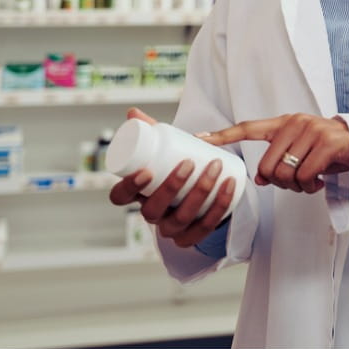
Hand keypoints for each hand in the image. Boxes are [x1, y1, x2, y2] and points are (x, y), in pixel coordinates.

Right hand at [108, 107, 236, 247]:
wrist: (202, 193)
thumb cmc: (177, 167)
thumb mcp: (165, 151)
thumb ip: (151, 131)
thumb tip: (133, 112)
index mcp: (138, 195)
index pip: (120, 197)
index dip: (129, 187)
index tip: (147, 170)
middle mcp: (152, 216)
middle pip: (152, 211)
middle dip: (171, 187)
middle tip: (190, 163)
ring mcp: (172, 229)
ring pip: (180, 219)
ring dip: (200, 193)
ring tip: (215, 167)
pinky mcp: (193, 236)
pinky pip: (205, 227)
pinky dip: (220, 205)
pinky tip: (229, 186)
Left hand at [200, 113, 348, 193]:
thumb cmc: (327, 151)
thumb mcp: (301, 151)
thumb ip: (279, 159)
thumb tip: (260, 180)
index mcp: (285, 123)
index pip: (248, 127)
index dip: (223, 135)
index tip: (199, 138)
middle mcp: (296, 123)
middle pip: (267, 166)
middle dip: (278, 183)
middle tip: (296, 183)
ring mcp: (313, 131)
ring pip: (285, 174)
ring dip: (295, 187)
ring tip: (309, 183)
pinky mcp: (328, 144)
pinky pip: (304, 177)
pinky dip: (309, 187)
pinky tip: (318, 183)